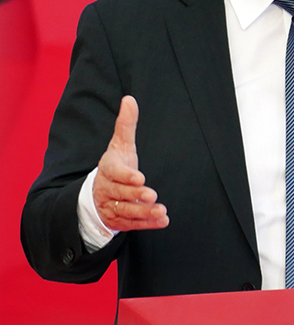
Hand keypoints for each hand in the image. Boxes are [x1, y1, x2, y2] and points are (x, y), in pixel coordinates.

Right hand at [92, 95, 168, 231]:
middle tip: (151, 194)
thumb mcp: (119, 144)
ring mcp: (113, 207)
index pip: (114, 173)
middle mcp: (108, 189)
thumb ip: (126, 124)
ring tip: (160, 210)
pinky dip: (148, 224)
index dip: (126, 176)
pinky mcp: (121, 221)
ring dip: (144, 213)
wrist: (99, 194)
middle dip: (135, 195)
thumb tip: (129, 99)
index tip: (140, 177)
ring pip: (127, 212)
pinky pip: (134, 224)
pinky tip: (163, 221)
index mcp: (107, 169)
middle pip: (120, 194)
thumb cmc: (115, 165)